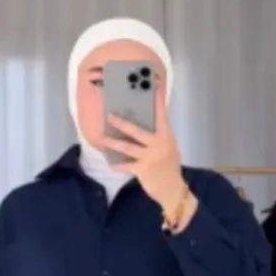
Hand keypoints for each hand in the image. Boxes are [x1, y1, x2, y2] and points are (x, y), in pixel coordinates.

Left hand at [105, 93, 186, 212]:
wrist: (172, 188)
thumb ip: (159, 136)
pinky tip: (110, 163)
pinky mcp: (142, 170)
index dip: (157, 102)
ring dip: (114, 143)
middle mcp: (158, 144)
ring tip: (103, 138)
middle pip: (137, 131)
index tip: (152, 88)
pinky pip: (126, 166)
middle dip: (122, 123)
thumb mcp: (169, 147)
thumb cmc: (170, 166)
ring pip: (128, 148)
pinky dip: (117, 165)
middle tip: (110, 115)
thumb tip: (145, 124)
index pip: (161, 115)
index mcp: (166, 136)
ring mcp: (149, 157)